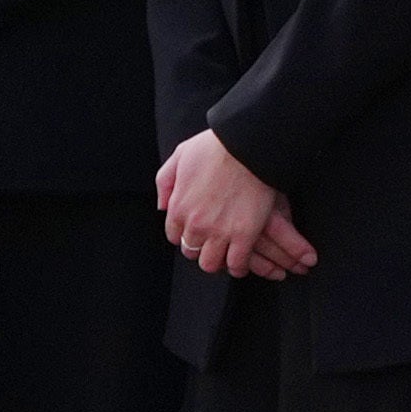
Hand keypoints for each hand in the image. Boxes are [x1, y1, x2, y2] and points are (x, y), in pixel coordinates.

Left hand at [155, 127, 314, 279]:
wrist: (248, 145)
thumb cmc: (215, 146)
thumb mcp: (179, 156)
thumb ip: (165, 182)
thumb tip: (162, 207)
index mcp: (178, 207)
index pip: (174, 236)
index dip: (186, 233)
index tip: (197, 229)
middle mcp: (196, 224)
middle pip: (191, 251)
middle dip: (200, 247)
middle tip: (212, 239)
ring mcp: (220, 232)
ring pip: (210, 264)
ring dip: (217, 259)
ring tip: (226, 252)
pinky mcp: (244, 235)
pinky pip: (237, 264)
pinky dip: (238, 266)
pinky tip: (241, 260)